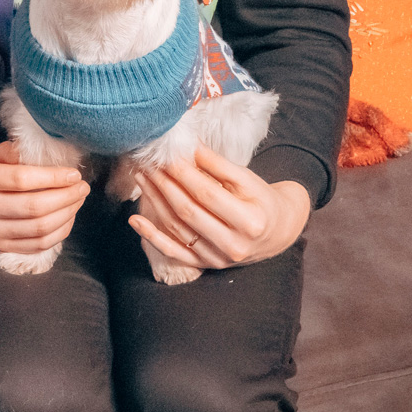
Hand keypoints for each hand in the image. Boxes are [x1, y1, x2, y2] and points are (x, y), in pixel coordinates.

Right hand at [0, 141, 89, 253]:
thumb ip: (23, 153)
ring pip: (38, 229)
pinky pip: (37, 245)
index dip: (53, 178)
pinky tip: (68, 217)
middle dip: (66, 198)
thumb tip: (59, 159)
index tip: (74, 174)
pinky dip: (59, 233)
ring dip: (66, 215)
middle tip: (82, 188)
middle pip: (33, 208)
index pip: (22, 180)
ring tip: (78, 200)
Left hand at [127, 146, 310, 270]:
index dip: (183, 172)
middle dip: (164, 183)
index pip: (207, 193)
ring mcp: (218, 258)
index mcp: (250, 221)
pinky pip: (174, 252)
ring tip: (142, 176)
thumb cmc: (260, 200)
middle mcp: (234, 244)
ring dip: (154, 200)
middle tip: (148, 162)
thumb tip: (186, 146)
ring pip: (177, 227)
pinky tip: (135, 219)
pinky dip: (152, 236)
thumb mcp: (247, 179)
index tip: (166, 154)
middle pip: (188, 210)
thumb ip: (217, 164)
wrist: (277, 232)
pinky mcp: (206, 265)